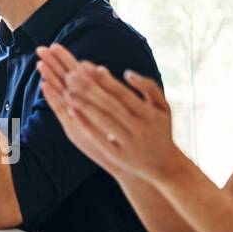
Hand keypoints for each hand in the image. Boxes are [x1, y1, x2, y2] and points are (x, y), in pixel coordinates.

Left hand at [36, 43, 183, 182]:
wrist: (165, 165)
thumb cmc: (160, 129)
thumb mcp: (164, 107)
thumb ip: (149, 87)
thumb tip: (127, 73)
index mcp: (150, 114)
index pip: (123, 93)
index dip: (103, 79)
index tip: (85, 66)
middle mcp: (139, 128)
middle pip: (110, 105)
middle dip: (89, 89)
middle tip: (70, 75)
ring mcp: (128, 143)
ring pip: (103, 120)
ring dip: (84, 105)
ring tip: (67, 92)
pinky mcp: (118, 156)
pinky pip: (99, 138)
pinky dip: (86, 124)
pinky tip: (72, 112)